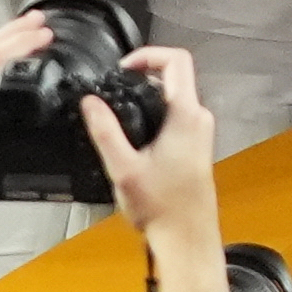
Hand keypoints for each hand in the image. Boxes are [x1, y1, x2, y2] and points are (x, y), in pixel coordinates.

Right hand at [78, 45, 219, 252]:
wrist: (187, 237)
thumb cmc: (163, 208)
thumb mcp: (124, 168)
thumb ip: (105, 131)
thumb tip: (90, 102)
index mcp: (186, 116)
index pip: (176, 60)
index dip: (148, 55)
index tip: (123, 67)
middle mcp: (199, 119)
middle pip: (174, 77)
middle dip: (143, 76)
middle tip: (115, 87)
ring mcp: (201, 132)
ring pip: (175, 97)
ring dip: (148, 96)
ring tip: (120, 110)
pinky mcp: (197, 145)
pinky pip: (177, 115)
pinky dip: (156, 113)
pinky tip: (135, 133)